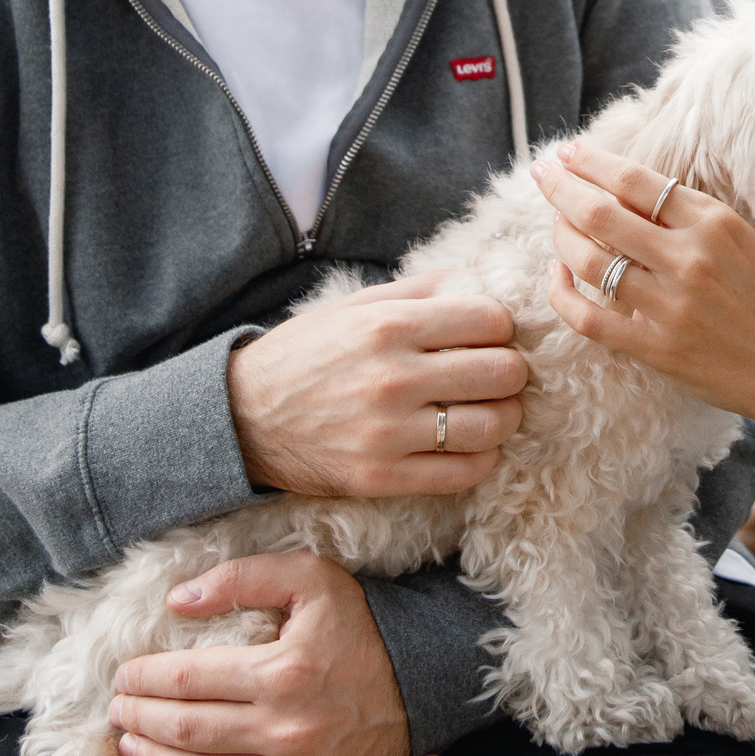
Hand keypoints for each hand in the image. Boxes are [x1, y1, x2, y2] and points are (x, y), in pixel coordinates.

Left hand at [109, 552, 409, 755]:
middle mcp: (288, 730)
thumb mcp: (311, 579)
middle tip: (117, 712)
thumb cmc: (359, 628)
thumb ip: (242, 578)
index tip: (124, 676)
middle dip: (139, 721)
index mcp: (284, 671)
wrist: (423, 682)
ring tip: (132, 746)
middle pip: (186, 731)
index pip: (186, 680)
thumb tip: (179, 599)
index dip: (143, 680)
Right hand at [229, 268, 528, 498]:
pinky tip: (469, 445)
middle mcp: (392, 378)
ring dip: (505, 417)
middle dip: (512, 371)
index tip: (490, 336)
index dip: (501, 327)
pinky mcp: (382, 477)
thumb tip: (488, 277)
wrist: (242, 417)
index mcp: (388, 326)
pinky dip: (481, 458)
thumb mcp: (357, 306)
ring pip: (493, 426)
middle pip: (503, 372)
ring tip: (491, 410)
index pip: (491, 320)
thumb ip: (425, 290)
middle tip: (499, 374)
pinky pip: (464, 473)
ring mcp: (388, 433)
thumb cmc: (307, 354)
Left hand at [532, 141, 754, 471]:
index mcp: (715, 223)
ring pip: (589, 258)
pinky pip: (588, 317)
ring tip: (553, 223)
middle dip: (561, 187)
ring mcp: (669, 305)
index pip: (637, 180)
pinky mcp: (655, 348)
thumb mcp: (748, 242)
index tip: (568, 153)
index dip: (593, 162)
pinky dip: (563, 294)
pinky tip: (559, 277)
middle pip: (601, 211)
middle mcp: (689, 257)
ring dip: (560, 235)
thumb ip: (694, 220)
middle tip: (541, 173)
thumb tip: (631, 194)